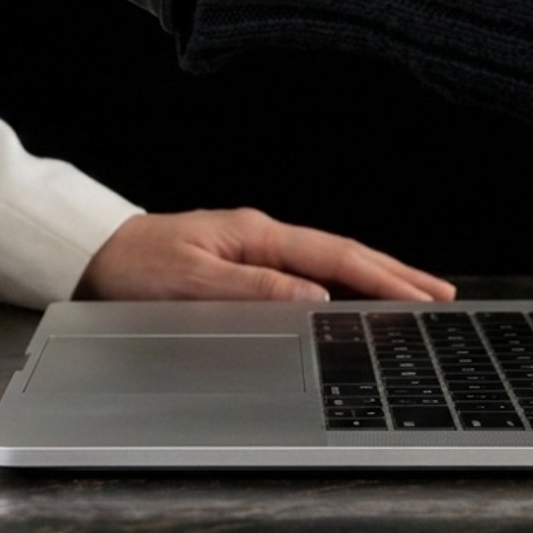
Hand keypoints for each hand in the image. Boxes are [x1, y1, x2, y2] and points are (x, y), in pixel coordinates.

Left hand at [77, 209, 455, 302]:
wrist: (92, 254)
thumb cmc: (134, 269)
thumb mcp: (191, 283)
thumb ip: (254, 289)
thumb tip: (314, 294)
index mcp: (255, 235)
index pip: (334, 257)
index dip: (382, 279)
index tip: (421, 296)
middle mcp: (260, 236)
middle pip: (342, 254)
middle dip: (394, 274)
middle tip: (440, 294)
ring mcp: (254, 246)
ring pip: (329, 261)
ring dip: (374, 277)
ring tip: (415, 294)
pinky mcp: (243, 260)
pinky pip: (307, 269)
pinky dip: (342, 281)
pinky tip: (356, 295)